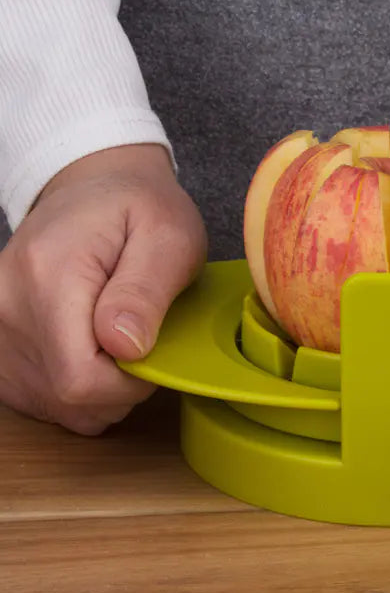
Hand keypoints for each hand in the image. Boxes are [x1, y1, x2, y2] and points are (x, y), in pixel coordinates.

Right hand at [0, 144, 206, 433]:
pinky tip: (95, 348)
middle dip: (119, 387)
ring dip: (100, 389)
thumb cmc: (140, 209)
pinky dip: (77, 388)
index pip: (81, 379)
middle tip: (143, 337)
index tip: (153, 350)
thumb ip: (147, 291)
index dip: (129, 384)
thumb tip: (125, 346)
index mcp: (48, 274)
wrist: (94, 188)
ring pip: (54, 405)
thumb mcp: (169, 236)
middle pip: (65, 398)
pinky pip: (41, 397)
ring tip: (119, 336)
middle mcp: (6, 305)